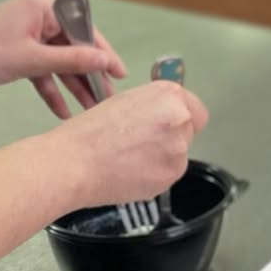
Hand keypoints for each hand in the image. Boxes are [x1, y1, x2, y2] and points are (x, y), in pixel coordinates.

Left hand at [0, 0, 126, 117]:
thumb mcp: (30, 60)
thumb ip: (71, 61)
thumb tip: (104, 60)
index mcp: (45, 5)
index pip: (84, 30)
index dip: (103, 54)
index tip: (118, 73)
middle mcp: (41, 14)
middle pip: (74, 47)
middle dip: (88, 75)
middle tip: (106, 96)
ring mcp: (31, 31)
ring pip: (59, 60)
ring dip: (71, 85)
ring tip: (89, 107)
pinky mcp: (21, 47)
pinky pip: (43, 67)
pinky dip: (50, 87)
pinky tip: (62, 108)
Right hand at [53, 80, 209, 208]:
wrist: (75, 162)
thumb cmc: (90, 131)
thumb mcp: (126, 101)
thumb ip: (154, 106)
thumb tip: (162, 116)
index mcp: (169, 94)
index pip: (194, 108)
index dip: (181, 118)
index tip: (172, 126)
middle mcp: (179, 118)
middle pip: (188, 131)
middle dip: (170, 138)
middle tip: (143, 144)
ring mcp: (178, 149)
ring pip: (178, 155)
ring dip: (162, 158)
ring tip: (131, 159)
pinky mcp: (170, 176)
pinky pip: (167, 174)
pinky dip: (154, 175)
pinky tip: (130, 172)